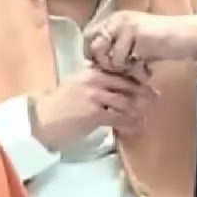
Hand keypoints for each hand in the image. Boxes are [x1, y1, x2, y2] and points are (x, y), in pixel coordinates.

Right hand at [31, 65, 154, 150]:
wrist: (41, 122)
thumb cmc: (59, 107)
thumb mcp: (76, 87)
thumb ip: (96, 83)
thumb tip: (119, 86)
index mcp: (90, 70)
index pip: (121, 69)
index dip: (137, 77)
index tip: (148, 83)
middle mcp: (93, 78)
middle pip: (128, 83)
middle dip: (144, 92)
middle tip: (155, 99)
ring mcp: (94, 95)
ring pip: (127, 100)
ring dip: (139, 110)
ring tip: (144, 117)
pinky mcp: (94, 112)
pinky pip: (119, 117)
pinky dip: (129, 123)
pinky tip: (133, 128)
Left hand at [85, 11, 196, 70]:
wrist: (186, 37)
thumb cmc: (162, 43)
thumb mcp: (134, 43)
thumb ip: (115, 48)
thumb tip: (95, 63)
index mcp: (114, 19)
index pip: (88, 38)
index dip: (95, 56)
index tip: (111, 67)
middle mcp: (116, 19)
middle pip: (93, 48)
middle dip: (106, 64)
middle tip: (125, 69)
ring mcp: (124, 25)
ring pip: (107, 57)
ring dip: (123, 69)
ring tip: (140, 68)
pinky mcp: (134, 34)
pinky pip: (121, 60)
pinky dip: (134, 70)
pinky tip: (147, 68)